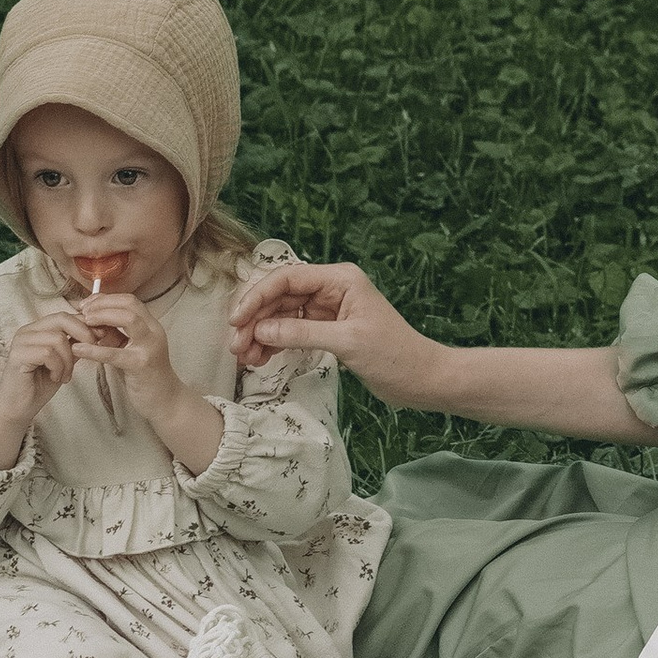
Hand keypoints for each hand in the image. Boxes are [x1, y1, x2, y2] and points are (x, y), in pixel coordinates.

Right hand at [0, 306, 93, 464]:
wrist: (18, 408)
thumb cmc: (39, 385)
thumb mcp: (64, 362)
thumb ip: (75, 345)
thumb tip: (98, 331)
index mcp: (38, 329)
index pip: (66, 315)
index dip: (86, 324)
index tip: (101, 337)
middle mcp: (28, 331)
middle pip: (62, 319)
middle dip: (82, 335)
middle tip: (88, 352)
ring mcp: (21, 341)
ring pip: (57, 338)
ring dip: (68, 360)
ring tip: (65, 375)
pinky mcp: (17, 356)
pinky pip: (48, 353)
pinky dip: (58, 367)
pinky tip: (55, 378)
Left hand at [74, 283, 180, 420]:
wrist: (165, 401)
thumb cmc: (145, 376)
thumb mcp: (130, 349)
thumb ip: (116, 335)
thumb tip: (92, 323)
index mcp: (151, 326)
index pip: (130, 300)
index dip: (107, 298)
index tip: (87, 303)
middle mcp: (154, 332)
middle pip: (130, 304)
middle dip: (103, 303)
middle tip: (83, 310)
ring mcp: (149, 347)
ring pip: (128, 319)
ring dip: (103, 316)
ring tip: (83, 321)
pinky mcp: (141, 365)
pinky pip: (115, 354)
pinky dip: (94, 350)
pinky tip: (78, 349)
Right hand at [227, 259, 446, 403]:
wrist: (421, 379)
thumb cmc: (395, 355)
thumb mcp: (347, 342)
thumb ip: (302, 334)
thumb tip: (261, 331)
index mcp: (340, 278)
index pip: (287, 278)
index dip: (257, 297)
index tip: (236, 320)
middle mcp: (331, 288)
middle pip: (279, 296)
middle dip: (255, 320)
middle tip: (236, 346)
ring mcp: (327, 309)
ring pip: (281, 316)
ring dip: (260, 335)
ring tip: (244, 358)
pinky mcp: (326, 330)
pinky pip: (291, 332)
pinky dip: (274, 344)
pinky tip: (260, 359)